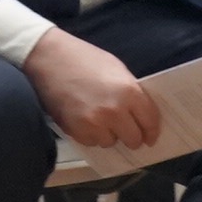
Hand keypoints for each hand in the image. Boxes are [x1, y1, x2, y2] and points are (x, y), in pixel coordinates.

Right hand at [23, 26, 159, 151]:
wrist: (49, 59)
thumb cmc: (84, 59)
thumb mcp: (116, 68)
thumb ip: (131, 91)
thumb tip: (141, 114)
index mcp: (129, 92)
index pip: (150, 121)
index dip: (152, 131)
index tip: (150, 137)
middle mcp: (115, 112)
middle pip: (133, 139)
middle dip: (131, 136)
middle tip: (126, 130)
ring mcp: (95, 124)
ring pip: (111, 142)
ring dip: (109, 134)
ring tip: (99, 118)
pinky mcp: (77, 131)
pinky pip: (92, 142)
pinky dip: (91, 135)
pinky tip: (85, 119)